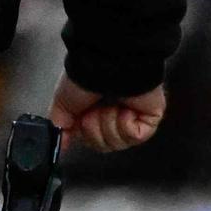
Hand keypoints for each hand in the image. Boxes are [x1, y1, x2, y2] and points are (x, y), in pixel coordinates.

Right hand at [50, 78, 165, 153]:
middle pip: (104, 145)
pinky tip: (124, 107)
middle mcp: (114, 113)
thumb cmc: (85, 77)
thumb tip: (60, 144)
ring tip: (110, 106)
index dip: (84, 134)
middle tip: (93, 111)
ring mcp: (133, 116)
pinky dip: (126, 124)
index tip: (79, 122)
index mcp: (95, 110)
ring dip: (109, 125)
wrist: (106, 65)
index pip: (90, 140)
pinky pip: (135, 137)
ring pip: (118, 143)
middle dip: (95, 130)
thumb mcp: (62, 103)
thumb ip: (60, 128)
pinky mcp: (150, 117)